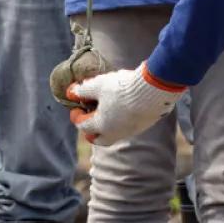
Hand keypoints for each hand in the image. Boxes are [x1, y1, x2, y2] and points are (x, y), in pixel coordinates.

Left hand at [66, 65, 184, 145]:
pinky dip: (120, 120)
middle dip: (91, 129)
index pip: (82, 125)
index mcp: (101, 125)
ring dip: (106, 124)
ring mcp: (130, 131)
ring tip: (106, 107)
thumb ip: (83, 90)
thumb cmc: (121, 88)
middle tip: (89, 115)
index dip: (76, 115)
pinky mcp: (142, 125)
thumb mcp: (98, 85)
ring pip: (113, 133)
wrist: (153, 91)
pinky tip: (122, 105)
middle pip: (98, 138)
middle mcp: (114, 133)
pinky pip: (126, 127)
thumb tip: (70, 92)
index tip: (76, 104)